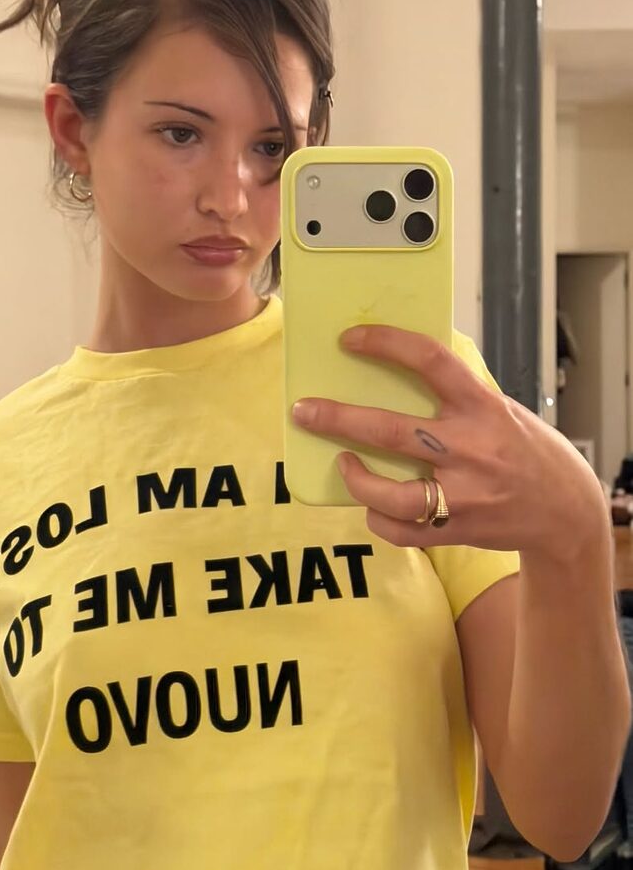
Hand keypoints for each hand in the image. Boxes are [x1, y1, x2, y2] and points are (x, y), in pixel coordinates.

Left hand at [291, 325, 609, 559]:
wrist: (565, 511)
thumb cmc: (525, 448)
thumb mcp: (500, 408)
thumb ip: (456, 396)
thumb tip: (400, 368)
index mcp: (483, 406)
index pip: (431, 361)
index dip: (387, 344)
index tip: (351, 339)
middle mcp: (471, 449)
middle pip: (391, 431)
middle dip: (338, 419)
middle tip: (304, 410)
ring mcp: (464, 494)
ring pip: (391, 494)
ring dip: (356, 478)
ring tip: (342, 461)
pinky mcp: (457, 529)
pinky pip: (402, 530)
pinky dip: (378, 518)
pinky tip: (371, 504)